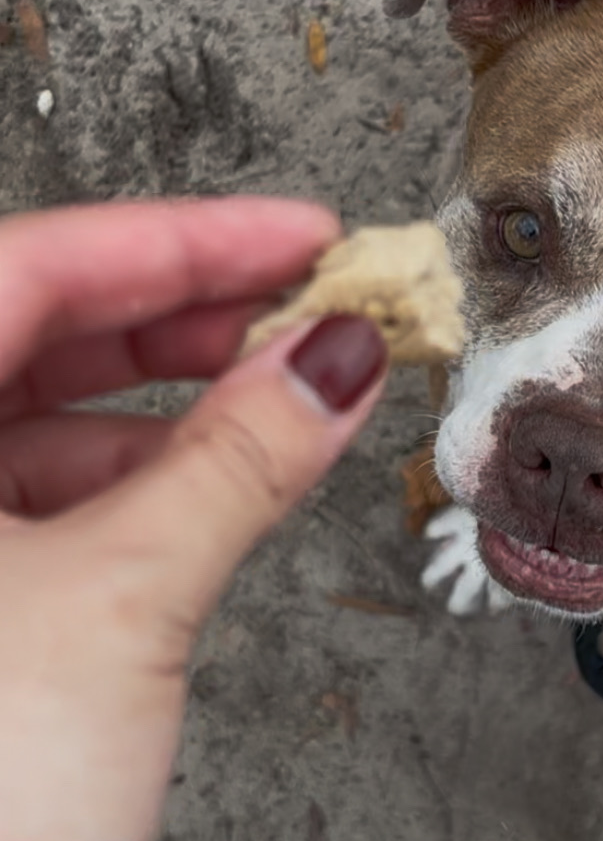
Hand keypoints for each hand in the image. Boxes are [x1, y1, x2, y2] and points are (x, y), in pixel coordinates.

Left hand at [0, 198, 388, 840]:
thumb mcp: (125, 606)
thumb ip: (237, 461)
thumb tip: (331, 360)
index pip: (33, 268)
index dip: (183, 238)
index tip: (303, 235)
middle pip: (32, 330)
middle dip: (184, 315)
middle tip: (311, 307)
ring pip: (36, 419)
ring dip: (167, 405)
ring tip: (287, 403)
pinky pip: (34, 502)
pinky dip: (131, 485)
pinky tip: (212, 494)